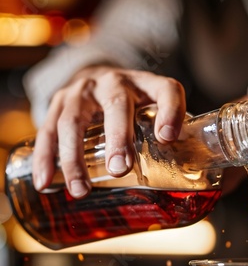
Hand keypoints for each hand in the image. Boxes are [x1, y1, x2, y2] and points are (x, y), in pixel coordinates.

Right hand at [32, 65, 186, 197]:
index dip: (169, 112)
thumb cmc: (134, 102)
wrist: (98, 76)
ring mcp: (82, 91)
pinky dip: (45, 158)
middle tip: (119, 170)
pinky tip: (44, 182)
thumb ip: (169, 133)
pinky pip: (47, 130)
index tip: (167, 137)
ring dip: (75, 158)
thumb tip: (185, 178)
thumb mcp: (156, 109)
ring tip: (81, 190)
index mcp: (146, 84)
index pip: (166, 90)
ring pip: (73, 121)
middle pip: (116, 104)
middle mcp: (113, 82)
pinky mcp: (58, 103)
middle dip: (117, 138)